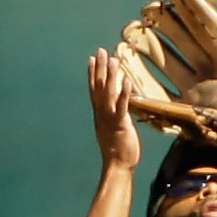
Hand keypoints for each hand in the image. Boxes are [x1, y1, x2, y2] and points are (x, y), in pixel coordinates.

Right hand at [88, 49, 141, 169]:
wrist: (117, 165)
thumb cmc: (117, 150)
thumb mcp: (112, 129)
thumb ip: (113, 116)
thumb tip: (116, 109)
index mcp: (99, 114)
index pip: (94, 90)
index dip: (92, 74)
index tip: (91, 59)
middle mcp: (102, 114)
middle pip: (99, 87)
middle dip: (99, 68)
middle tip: (100, 50)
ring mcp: (110, 118)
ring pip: (108, 93)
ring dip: (110, 75)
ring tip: (113, 59)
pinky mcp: (120, 124)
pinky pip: (121, 106)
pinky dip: (123, 93)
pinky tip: (126, 81)